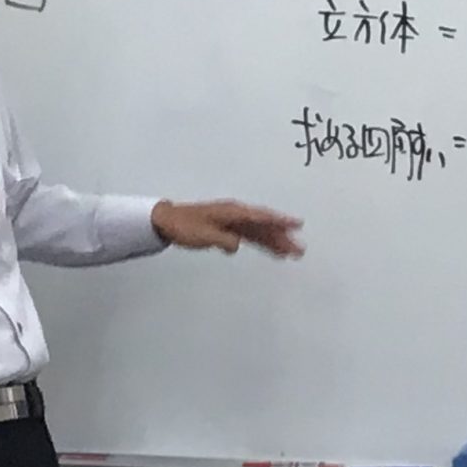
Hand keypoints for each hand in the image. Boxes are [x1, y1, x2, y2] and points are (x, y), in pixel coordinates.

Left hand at [152, 199, 304, 257]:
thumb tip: (237, 246)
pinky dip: (261, 243)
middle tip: (299, 249)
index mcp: (232, 212)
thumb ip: (223, 241)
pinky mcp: (228, 229)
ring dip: (275, 242)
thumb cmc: (183, 226)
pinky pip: (250, 236)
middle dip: (283, 236)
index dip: (280, 221)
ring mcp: (233, 222)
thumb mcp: (203, 235)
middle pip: (264, 226)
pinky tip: (271, 252)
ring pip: (259, 232)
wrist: (166, 221)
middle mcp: (236, 215)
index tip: (297, 224)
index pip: (261, 217)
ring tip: (291, 254)